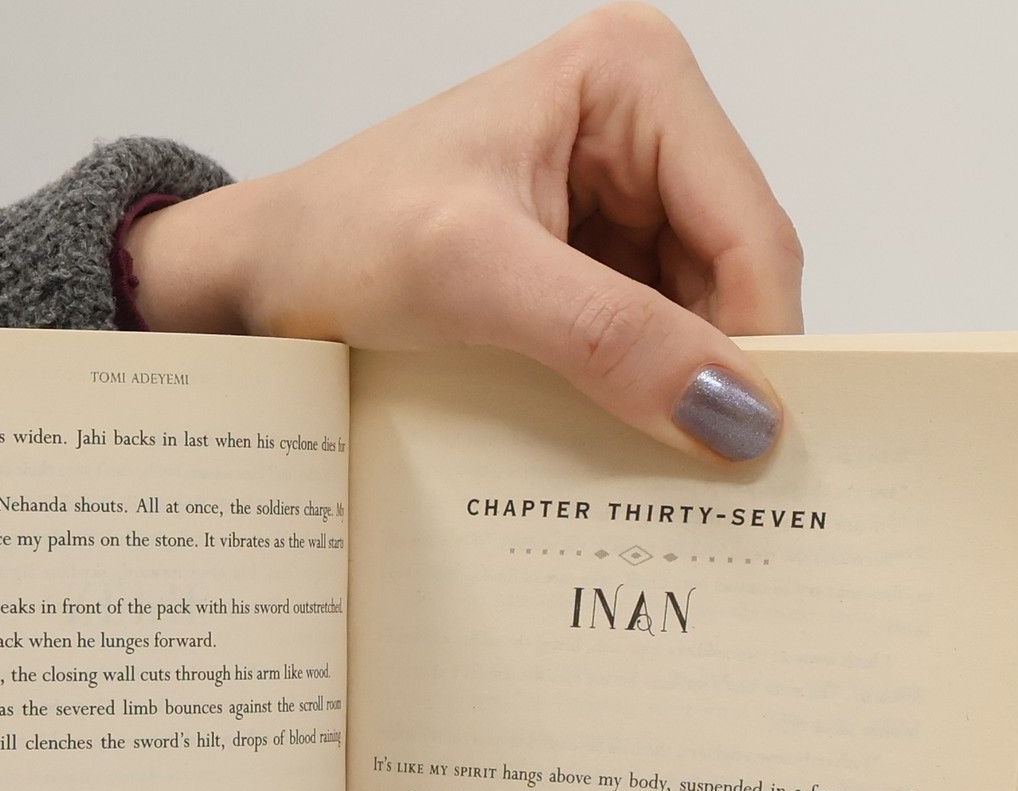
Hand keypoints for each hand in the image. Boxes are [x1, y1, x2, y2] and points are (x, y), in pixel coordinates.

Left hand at [129, 5, 802, 461]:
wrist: (259, 279)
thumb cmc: (334, 239)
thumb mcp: (472, 279)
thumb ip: (607, 337)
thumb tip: (731, 413)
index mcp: (635, 80)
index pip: (750, 230)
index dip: (758, 345)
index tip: (748, 452)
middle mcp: (643, 132)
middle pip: (736, 281)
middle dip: (718, 376)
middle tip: (707, 483)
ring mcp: (621, 204)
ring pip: (701, 325)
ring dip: (678, 398)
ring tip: (647, 468)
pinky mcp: (592, 270)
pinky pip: (652, 348)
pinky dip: (641, 403)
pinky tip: (616, 448)